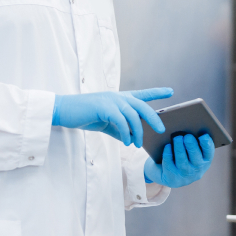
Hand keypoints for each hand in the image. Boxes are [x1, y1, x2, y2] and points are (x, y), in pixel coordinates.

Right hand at [52, 88, 172, 146]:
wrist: (64, 111)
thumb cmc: (85, 116)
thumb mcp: (106, 123)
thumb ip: (121, 129)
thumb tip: (133, 139)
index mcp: (120, 98)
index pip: (142, 94)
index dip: (157, 92)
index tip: (171, 91)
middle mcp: (118, 96)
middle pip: (142, 106)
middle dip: (154, 118)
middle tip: (161, 130)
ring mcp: (111, 100)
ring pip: (133, 115)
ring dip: (138, 132)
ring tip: (137, 144)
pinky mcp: (104, 107)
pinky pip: (121, 121)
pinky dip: (125, 133)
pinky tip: (126, 142)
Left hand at [144, 134, 214, 187]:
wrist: (166, 172)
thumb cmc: (181, 155)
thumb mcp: (190, 150)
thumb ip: (192, 140)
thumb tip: (189, 126)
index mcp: (205, 160)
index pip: (209, 153)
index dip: (207, 145)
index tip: (203, 135)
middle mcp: (197, 169)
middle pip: (196, 158)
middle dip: (192, 146)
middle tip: (187, 136)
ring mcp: (185, 175)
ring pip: (183, 162)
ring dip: (180, 149)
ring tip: (177, 138)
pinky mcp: (172, 178)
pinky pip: (170, 165)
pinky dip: (168, 155)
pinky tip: (167, 146)